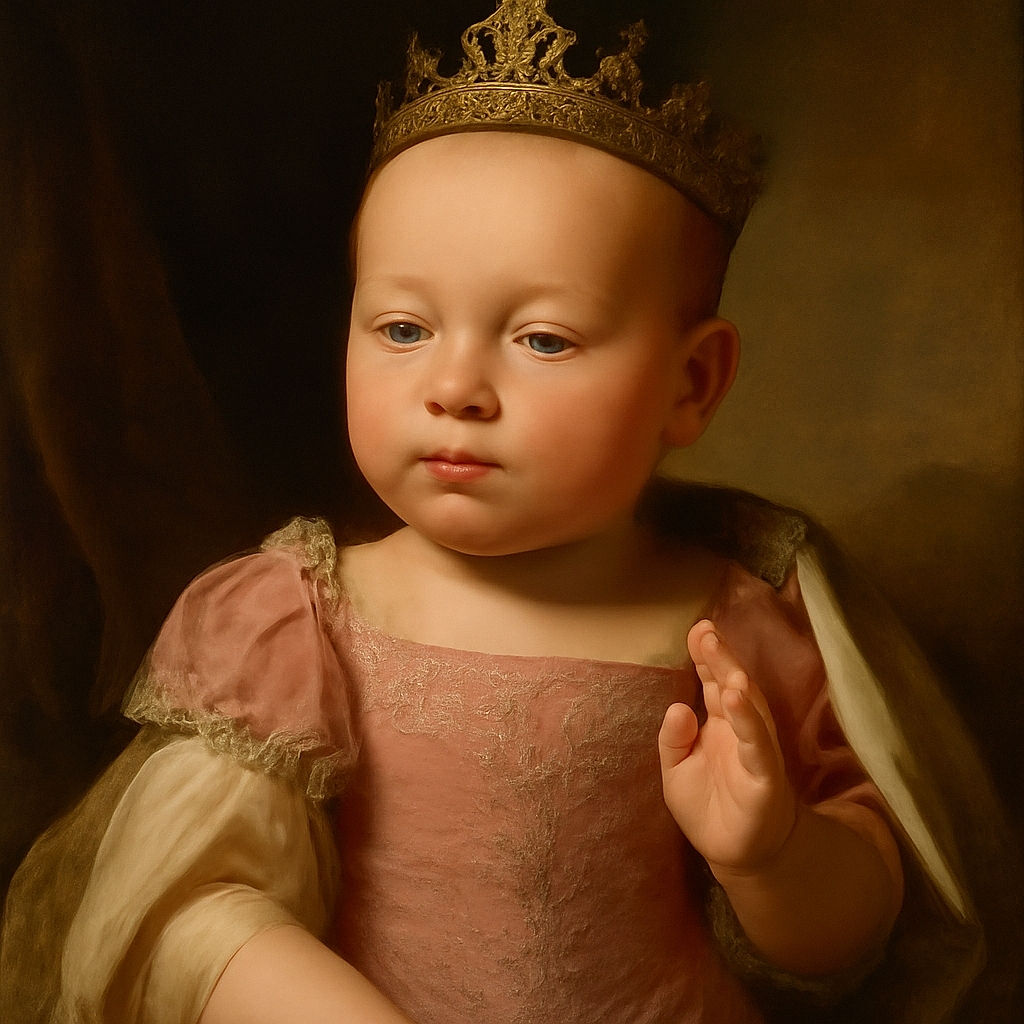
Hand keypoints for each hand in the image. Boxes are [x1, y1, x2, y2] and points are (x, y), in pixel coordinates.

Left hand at [658, 619, 796, 875]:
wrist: (736, 855)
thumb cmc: (707, 807)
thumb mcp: (676, 770)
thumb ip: (673, 739)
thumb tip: (678, 707)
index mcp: (720, 725)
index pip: (713, 682)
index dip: (707, 657)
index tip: (698, 630)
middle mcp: (741, 731)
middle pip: (733, 687)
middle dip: (720, 658)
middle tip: (706, 630)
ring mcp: (756, 751)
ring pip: (750, 709)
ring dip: (735, 680)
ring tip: (719, 653)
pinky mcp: (765, 777)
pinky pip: (758, 745)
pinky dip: (748, 721)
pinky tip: (735, 698)